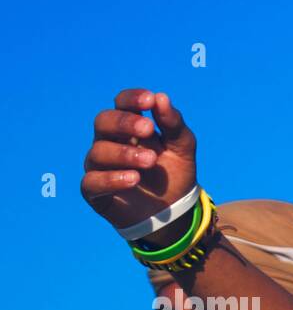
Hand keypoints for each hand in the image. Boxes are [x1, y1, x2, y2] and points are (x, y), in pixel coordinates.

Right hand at [81, 89, 196, 234]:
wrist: (175, 212)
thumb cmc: (173, 174)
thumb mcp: (182, 148)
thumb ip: (174, 124)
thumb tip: (161, 97)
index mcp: (128, 127)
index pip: (121, 104)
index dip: (131, 99)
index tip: (149, 100)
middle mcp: (109, 142)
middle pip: (103, 122)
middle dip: (124, 123)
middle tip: (148, 130)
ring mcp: (100, 166)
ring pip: (99, 152)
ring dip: (125, 154)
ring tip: (150, 162)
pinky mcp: (95, 192)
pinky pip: (92, 182)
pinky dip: (112, 179)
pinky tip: (133, 179)